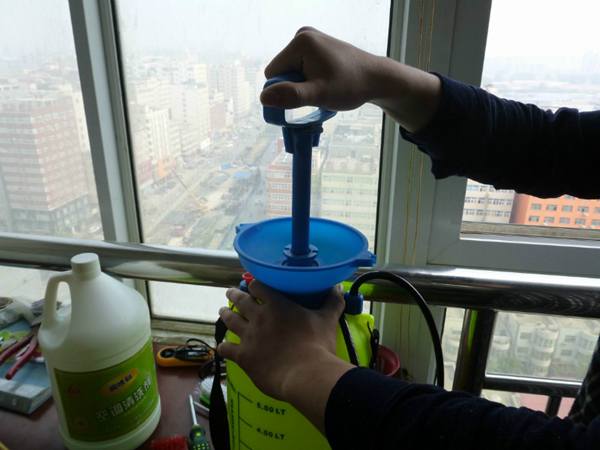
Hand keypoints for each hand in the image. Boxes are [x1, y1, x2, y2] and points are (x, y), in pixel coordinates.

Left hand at [218, 281, 353, 432]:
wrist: (306, 374)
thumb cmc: (318, 344)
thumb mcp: (328, 319)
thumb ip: (332, 301)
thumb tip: (338, 287)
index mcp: (277, 304)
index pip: (258, 286)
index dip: (254, 285)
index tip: (253, 284)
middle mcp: (259, 317)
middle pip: (241, 300)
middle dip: (235, 295)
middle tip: (230, 292)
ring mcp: (249, 336)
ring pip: (231, 320)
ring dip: (226, 314)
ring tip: (222, 311)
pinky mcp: (244, 356)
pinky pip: (227, 349)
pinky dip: (224, 346)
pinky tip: (223, 346)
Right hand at [260, 26, 381, 111]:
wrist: (376, 78)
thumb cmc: (350, 86)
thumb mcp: (319, 94)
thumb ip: (291, 95)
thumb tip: (263, 97)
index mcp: (300, 42)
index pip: (273, 74)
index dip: (287, 90)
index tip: (310, 94)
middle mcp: (303, 34)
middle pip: (282, 71)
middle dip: (296, 86)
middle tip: (320, 91)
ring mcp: (310, 39)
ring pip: (292, 71)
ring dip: (303, 84)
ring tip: (326, 85)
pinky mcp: (317, 45)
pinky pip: (301, 67)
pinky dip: (310, 78)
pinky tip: (327, 80)